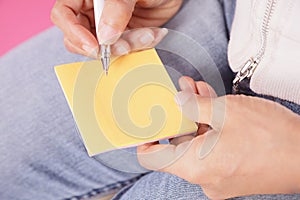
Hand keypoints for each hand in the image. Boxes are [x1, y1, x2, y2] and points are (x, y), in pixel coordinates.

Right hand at [51, 0, 182, 57]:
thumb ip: (117, 8)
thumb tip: (105, 36)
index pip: (64, 14)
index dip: (74, 33)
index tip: (95, 47)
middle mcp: (92, 11)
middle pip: (80, 39)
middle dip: (105, 48)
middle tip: (126, 46)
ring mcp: (107, 26)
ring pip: (105, 49)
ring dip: (129, 46)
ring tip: (149, 34)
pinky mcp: (123, 36)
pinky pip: (124, 49)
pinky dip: (140, 46)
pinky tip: (153, 34)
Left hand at [137, 76, 299, 198]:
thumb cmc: (271, 137)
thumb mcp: (226, 110)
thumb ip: (194, 105)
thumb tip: (178, 101)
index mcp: (194, 166)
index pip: (151, 158)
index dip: (144, 137)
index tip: (146, 120)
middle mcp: (202, 177)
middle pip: (176, 145)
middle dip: (177, 115)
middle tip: (179, 92)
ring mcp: (217, 177)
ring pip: (196, 144)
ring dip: (195, 118)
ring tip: (197, 91)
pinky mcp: (230, 173)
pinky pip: (211, 150)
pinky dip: (209, 130)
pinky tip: (213, 107)